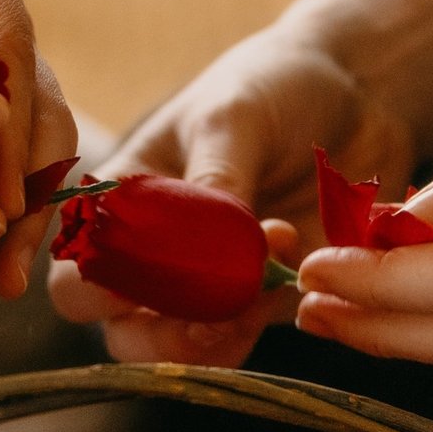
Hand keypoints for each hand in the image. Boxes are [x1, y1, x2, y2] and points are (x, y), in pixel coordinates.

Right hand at [48, 0, 432, 364]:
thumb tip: (203, 247)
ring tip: (271, 269)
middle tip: (218, 309)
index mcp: (122, 204)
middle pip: (126, 334)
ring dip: (227, 328)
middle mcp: (155, 254)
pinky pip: (253, 334)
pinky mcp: (265, 294)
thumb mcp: (235, 117)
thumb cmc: (273, 83)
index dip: (96, 293)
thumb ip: (215, 180)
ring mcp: (210, 281)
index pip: (76, 274)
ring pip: (189, 347)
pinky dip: (270, 315)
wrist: (355, 85)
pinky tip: (299, 261)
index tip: (150, 276)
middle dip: (167, 335)